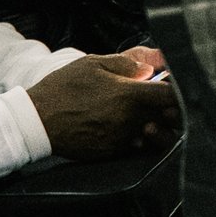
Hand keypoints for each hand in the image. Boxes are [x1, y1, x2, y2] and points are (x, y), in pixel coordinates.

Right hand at [25, 53, 180, 160]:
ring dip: (159, 124)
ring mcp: (121, 139)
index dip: (180, 89)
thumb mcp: (93, 64)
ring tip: (149, 114)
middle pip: (169, 117)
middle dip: (173, 108)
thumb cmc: (63, 88)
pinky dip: (139, 137)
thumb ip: (126, 64)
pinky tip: (130, 126)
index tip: (176, 85)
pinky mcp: (112, 152)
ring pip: (156, 134)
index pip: (172, 95)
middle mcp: (129, 120)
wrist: (36, 120)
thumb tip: (151, 68)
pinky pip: (136, 145)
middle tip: (166, 100)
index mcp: (128, 95)